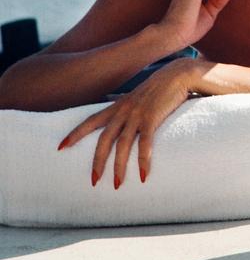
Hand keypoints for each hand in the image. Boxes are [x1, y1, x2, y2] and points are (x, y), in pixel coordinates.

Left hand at [57, 58, 197, 187]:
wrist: (178, 75)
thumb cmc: (160, 88)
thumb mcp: (137, 97)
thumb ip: (127, 107)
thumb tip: (119, 117)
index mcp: (117, 106)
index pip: (90, 121)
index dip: (75, 134)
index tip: (61, 148)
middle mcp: (123, 111)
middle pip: (104, 140)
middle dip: (97, 162)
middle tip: (94, 181)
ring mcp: (137, 115)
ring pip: (122, 145)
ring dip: (119, 167)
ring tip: (117, 184)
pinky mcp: (153, 118)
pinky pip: (145, 143)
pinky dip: (143, 160)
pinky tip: (142, 175)